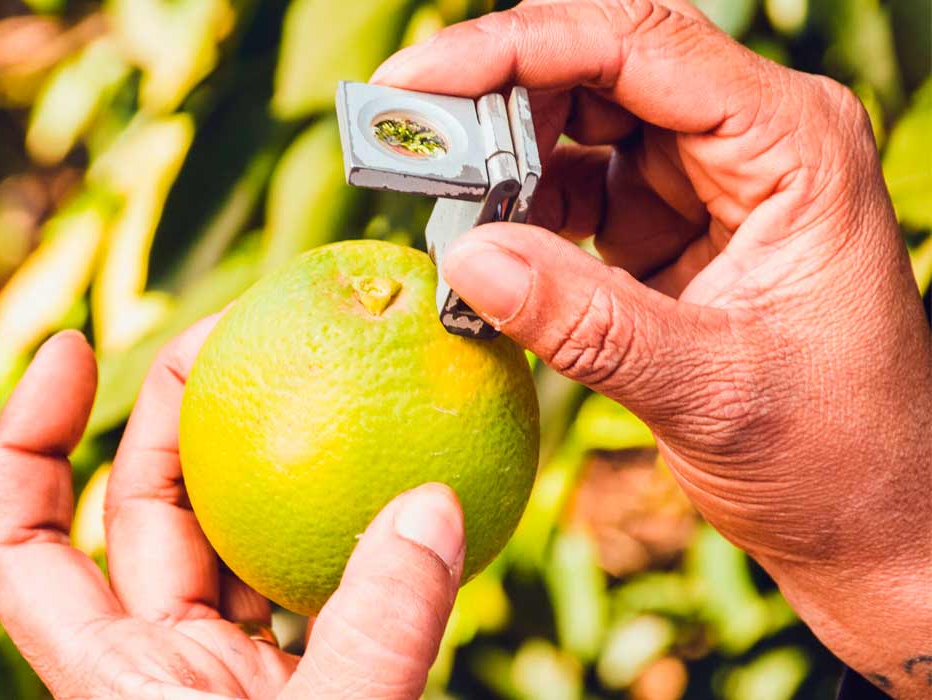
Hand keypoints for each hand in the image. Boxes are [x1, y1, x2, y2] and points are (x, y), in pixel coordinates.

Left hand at [0, 324, 465, 698]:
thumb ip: (377, 633)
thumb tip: (431, 507)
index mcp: (118, 682)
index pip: (26, 542)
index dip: (28, 439)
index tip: (71, 348)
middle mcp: (162, 668)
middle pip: (143, 510)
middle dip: (174, 411)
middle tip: (231, 328)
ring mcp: (234, 676)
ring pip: (235, 539)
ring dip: (267, 460)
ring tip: (309, 375)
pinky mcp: (305, 685)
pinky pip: (317, 584)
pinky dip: (348, 530)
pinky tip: (388, 478)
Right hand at [373, 0, 931, 694]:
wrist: (872, 523)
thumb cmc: (834, 455)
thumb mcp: (706, 388)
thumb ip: (584, 321)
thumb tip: (462, 257)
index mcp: (789, 145)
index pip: (640, 46)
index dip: (516, 47)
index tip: (416, 82)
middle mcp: (750, 143)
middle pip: (599, 70)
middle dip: (493, 98)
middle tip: (399, 140)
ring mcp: (707, 184)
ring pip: (577, 126)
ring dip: (498, 157)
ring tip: (430, 200)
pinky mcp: (672, 229)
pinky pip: (574, 192)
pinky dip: (517, 215)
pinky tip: (478, 248)